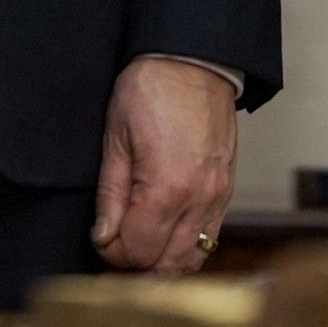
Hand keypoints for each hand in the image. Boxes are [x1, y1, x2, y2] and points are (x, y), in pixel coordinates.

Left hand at [92, 56, 239, 275]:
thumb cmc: (153, 88)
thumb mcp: (116, 137)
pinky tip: (165, 239)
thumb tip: (103, 236)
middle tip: (114, 251)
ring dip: (162, 264)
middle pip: (165, 266)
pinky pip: (209, 239)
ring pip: (191, 260)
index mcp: (167, 188)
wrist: (195, 60)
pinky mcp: (226, 191)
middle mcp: (199, 200)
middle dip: (135, 266)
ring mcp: (218, 198)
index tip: (100, 238)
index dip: (111, 252)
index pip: (137, 251)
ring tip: (138, 252)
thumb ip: (110, 194)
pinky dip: (185, 249)